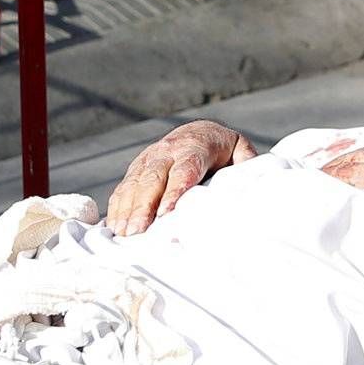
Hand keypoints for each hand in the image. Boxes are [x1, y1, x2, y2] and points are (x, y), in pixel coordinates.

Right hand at [105, 119, 256, 235]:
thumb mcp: (241, 153)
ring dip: (126, 209)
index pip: (184, 171)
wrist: (200, 131)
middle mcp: (167, 150)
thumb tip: (250, 188)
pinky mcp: (136, 168)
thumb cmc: (224, 151)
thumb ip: (247, 167)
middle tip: (137, 232)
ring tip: (122, 233)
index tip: (166, 215)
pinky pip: (123, 187)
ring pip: (134, 184)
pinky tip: (113, 226)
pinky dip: (117, 207)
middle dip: (143, 207)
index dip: (174, 193)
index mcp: (195, 146)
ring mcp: (149, 158)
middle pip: (153, 179)